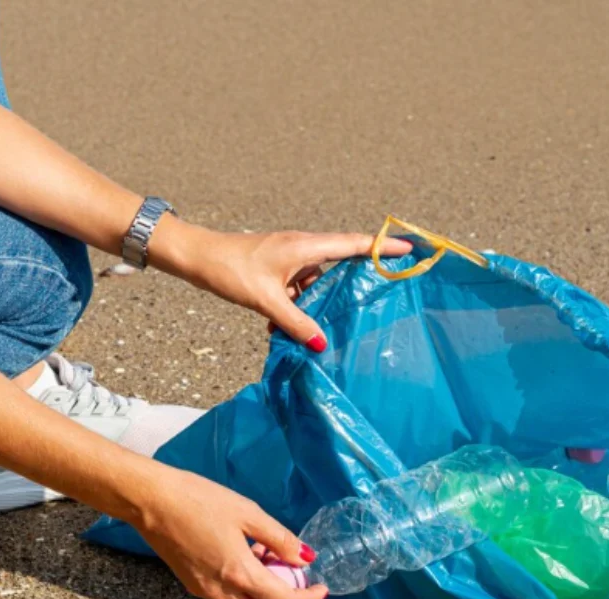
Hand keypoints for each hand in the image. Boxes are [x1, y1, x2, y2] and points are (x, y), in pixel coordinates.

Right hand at [133, 467, 327, 598]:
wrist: (150, 500)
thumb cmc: (197, 499)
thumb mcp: (247, 512)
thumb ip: (279, 538)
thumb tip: (304, 557)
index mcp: (238, 573)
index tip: (322, 587)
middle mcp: (220, 591)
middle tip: (298, 585)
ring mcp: (203, 590)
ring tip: (270, 563)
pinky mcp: (191, 582)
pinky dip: (243, 589)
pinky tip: (245, 557)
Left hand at [150, 218, 411, 350]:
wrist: (197, 258)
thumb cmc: (231, 270)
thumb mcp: (266, 300)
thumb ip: (295, 322)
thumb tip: (321, 344)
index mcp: (305, 246)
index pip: (354, 245)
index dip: (383, 247)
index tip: (411, 249)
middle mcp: (302, 248)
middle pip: (342, 261)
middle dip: (361, 276)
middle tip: (387, 289)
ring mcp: (289, 258)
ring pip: (318, 280)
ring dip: (322, 301)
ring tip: (333, 323)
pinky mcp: (277, 269)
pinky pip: (299, 288)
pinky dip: (299, 305)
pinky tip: (288, 328)